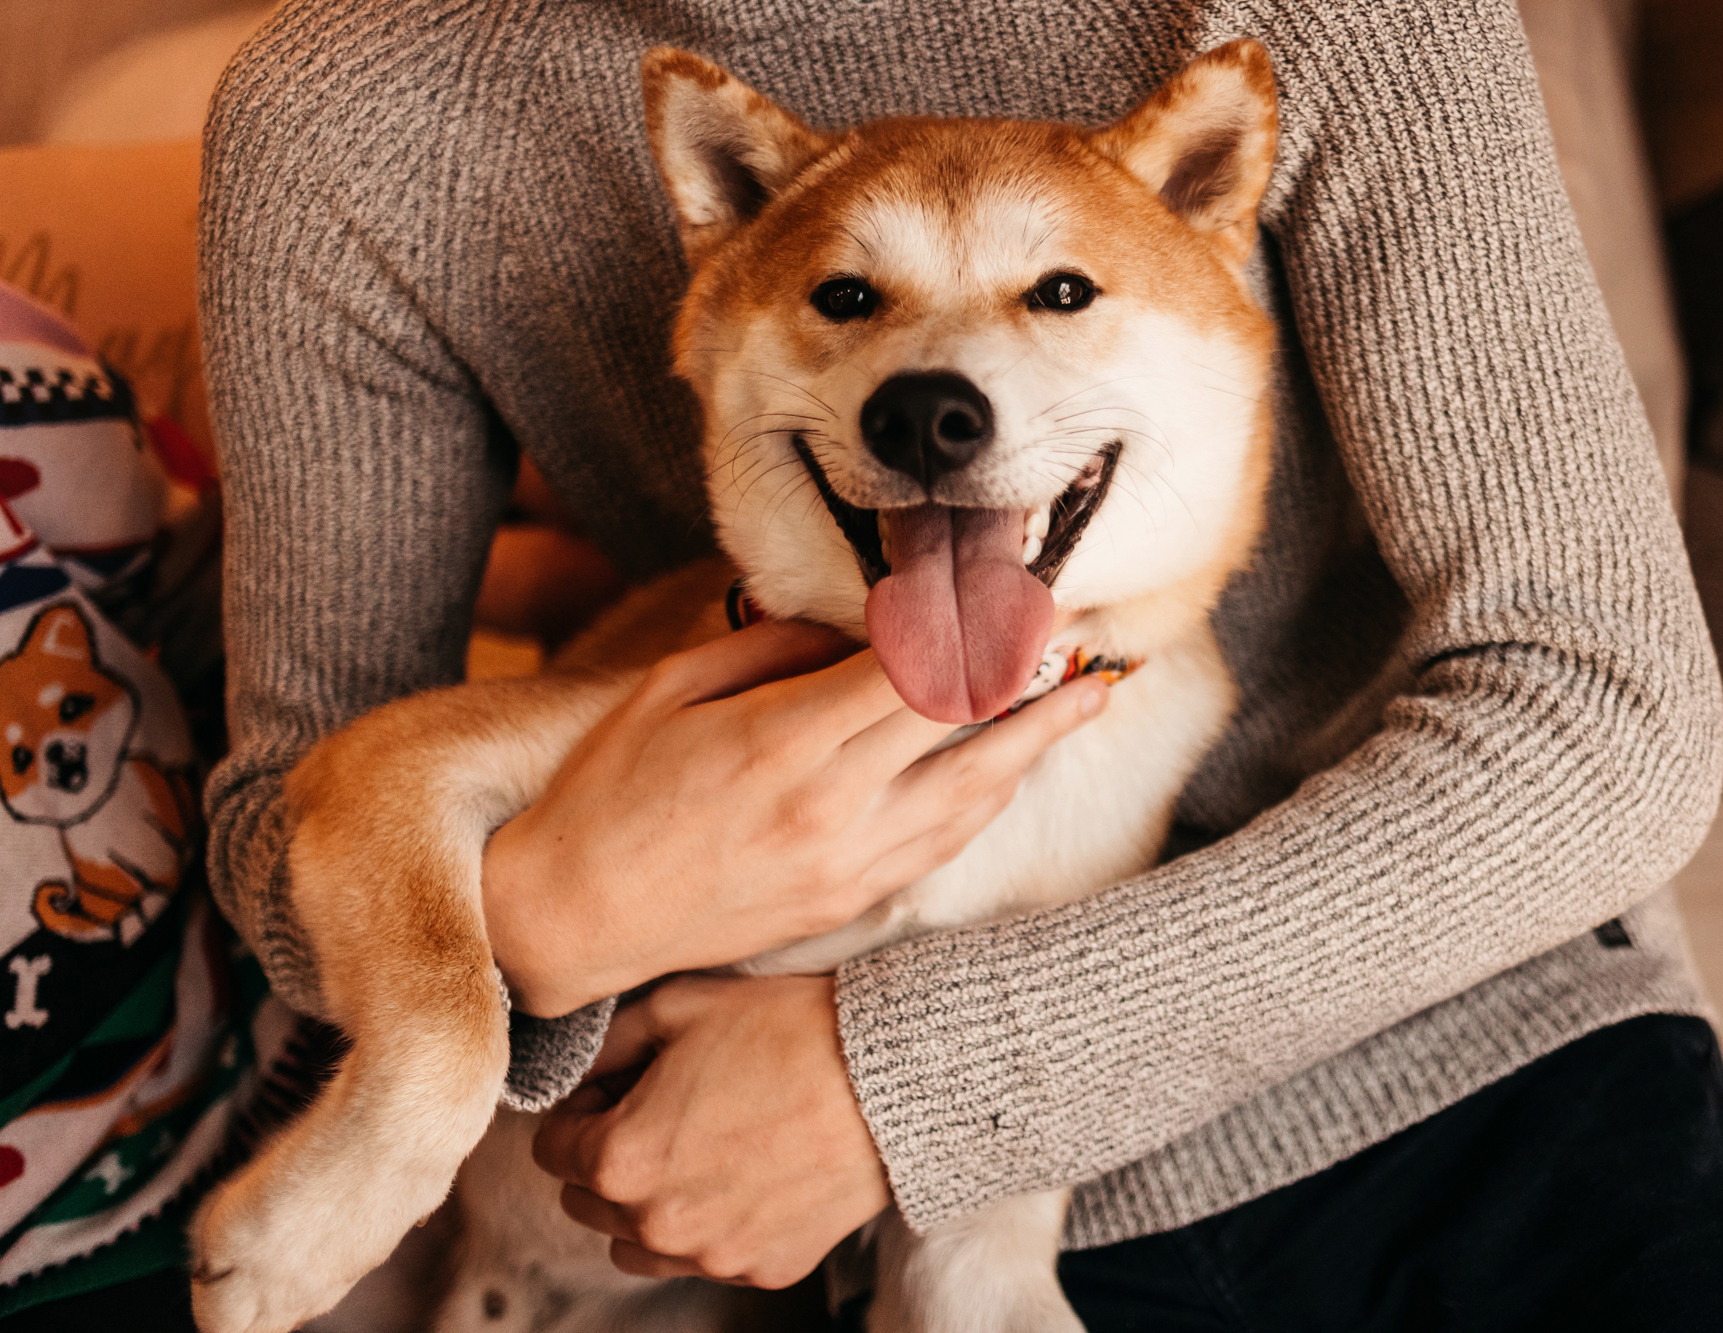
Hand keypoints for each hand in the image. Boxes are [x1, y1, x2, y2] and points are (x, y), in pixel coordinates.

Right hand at [483, 618, 1107, 1015]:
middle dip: (1034, 678)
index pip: (913, 673)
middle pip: (966, 733)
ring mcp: (848, 864)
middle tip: (1087, 634)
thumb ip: (771, 648)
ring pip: (973, 797)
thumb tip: (852, 623)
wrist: (573, 920)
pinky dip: (986, 798)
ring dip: (1035, 744)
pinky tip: (1011, 767)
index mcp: (783, 743)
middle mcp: (832, 808)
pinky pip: (942, 842)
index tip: (1019, 591)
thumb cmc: (606, 793)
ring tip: (1089, 698)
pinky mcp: (848, 902)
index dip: (977, 628)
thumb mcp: (671, 690)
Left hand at [533, 973, 884, 1288]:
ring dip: (651, 1202)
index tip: (618, 1087)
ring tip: (702, 1147)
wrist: (888, 1077)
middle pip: (589, 1201)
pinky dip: (714, 1222)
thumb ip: (606, 1043)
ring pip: (638, 1244)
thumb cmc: (785, 1032)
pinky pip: (708, 1255)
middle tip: (663, 1109)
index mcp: (621, 1160)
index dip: (581, 1108)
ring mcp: (712, 1256)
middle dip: (610, 1155)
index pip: (551, 1148)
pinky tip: (751, 1170)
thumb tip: (580, 1071)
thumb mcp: (678, 1007)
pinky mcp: (763, 1269)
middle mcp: (658, 1224)